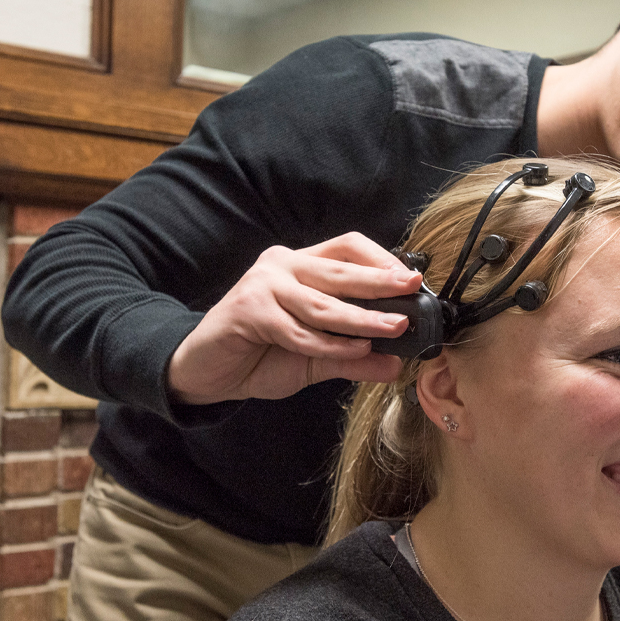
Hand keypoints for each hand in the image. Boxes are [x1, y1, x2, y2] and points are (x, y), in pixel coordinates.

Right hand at [167, 234, 422, 403]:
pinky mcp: (248, 309)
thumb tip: (396, 364)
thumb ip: (353, 358)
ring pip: (324, 302)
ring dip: (363, 318)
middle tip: (412, 288)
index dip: (381, 259)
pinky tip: (357, 349)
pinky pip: (299, 329)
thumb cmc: (260, 355)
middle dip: (381, 280)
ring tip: (395, 327)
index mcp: (302, 266)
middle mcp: (283, 265)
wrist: (207, 373)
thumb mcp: (316, 358)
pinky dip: (330, 344)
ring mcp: (263, 284)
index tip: (412, 279)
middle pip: (341, 268)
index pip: (347, 247)